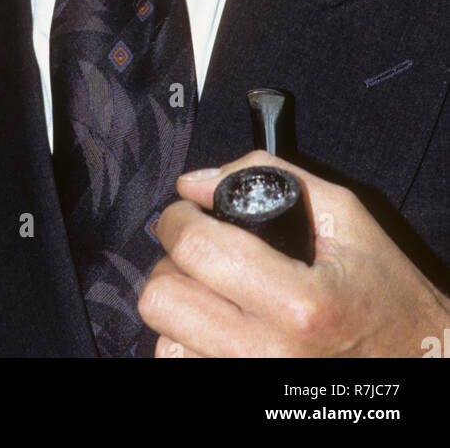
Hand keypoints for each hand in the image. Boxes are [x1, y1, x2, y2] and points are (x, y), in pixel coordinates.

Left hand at [137, 149, 449, 356]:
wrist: (419, 364)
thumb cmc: (385, 294)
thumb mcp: (345, 218)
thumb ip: (270, 177)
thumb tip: (196, 182)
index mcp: (299, 303)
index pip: (195, 250)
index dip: (178, 217)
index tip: (188, 210)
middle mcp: (269, 355)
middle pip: (162, 299)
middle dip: (171, 262)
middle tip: (197, 249)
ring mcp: (252, 385)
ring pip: (164, 339)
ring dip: (181, 307)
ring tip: (214, 292)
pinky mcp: (244, 404)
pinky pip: (181, 366)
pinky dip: (189, 342)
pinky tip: (220, 326)